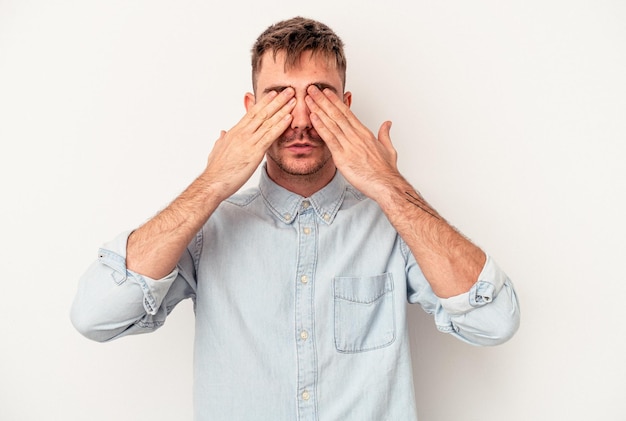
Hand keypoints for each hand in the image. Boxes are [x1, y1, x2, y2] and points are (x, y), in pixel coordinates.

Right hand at [202, 87, 295, 199]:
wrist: (213, 182)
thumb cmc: (216, 170)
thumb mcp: (217, 150)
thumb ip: (221, 140)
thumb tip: (222, 133)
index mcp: (234, 132)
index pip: (252, 113)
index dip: (264, 102)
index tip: (273, 94)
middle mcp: (242, 133)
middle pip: (262, 113)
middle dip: (277, 101)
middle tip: (288, 90)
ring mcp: (248, 141)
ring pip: (268, 121)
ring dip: (282, 110)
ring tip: (293, 100)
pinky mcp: (254, 152)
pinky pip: (270, 136)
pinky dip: (280, 126)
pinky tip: (289, 118)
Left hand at [305, 85, 400, 199]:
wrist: (386, 184)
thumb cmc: (386, 170)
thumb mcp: (389, 149)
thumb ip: (385, 134)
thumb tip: (387, 124)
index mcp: (365, 133)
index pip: (347, 113)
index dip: (335, 101)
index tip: (326, 92)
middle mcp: (356, 136)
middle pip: (337, 113)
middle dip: (323, 100)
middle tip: (312, 88)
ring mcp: (349, 145)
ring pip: (331, 122)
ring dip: (318, 109)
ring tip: (308, 98)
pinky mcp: (342, 156)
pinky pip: (330, 138)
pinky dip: (320, 127)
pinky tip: (313, 117)